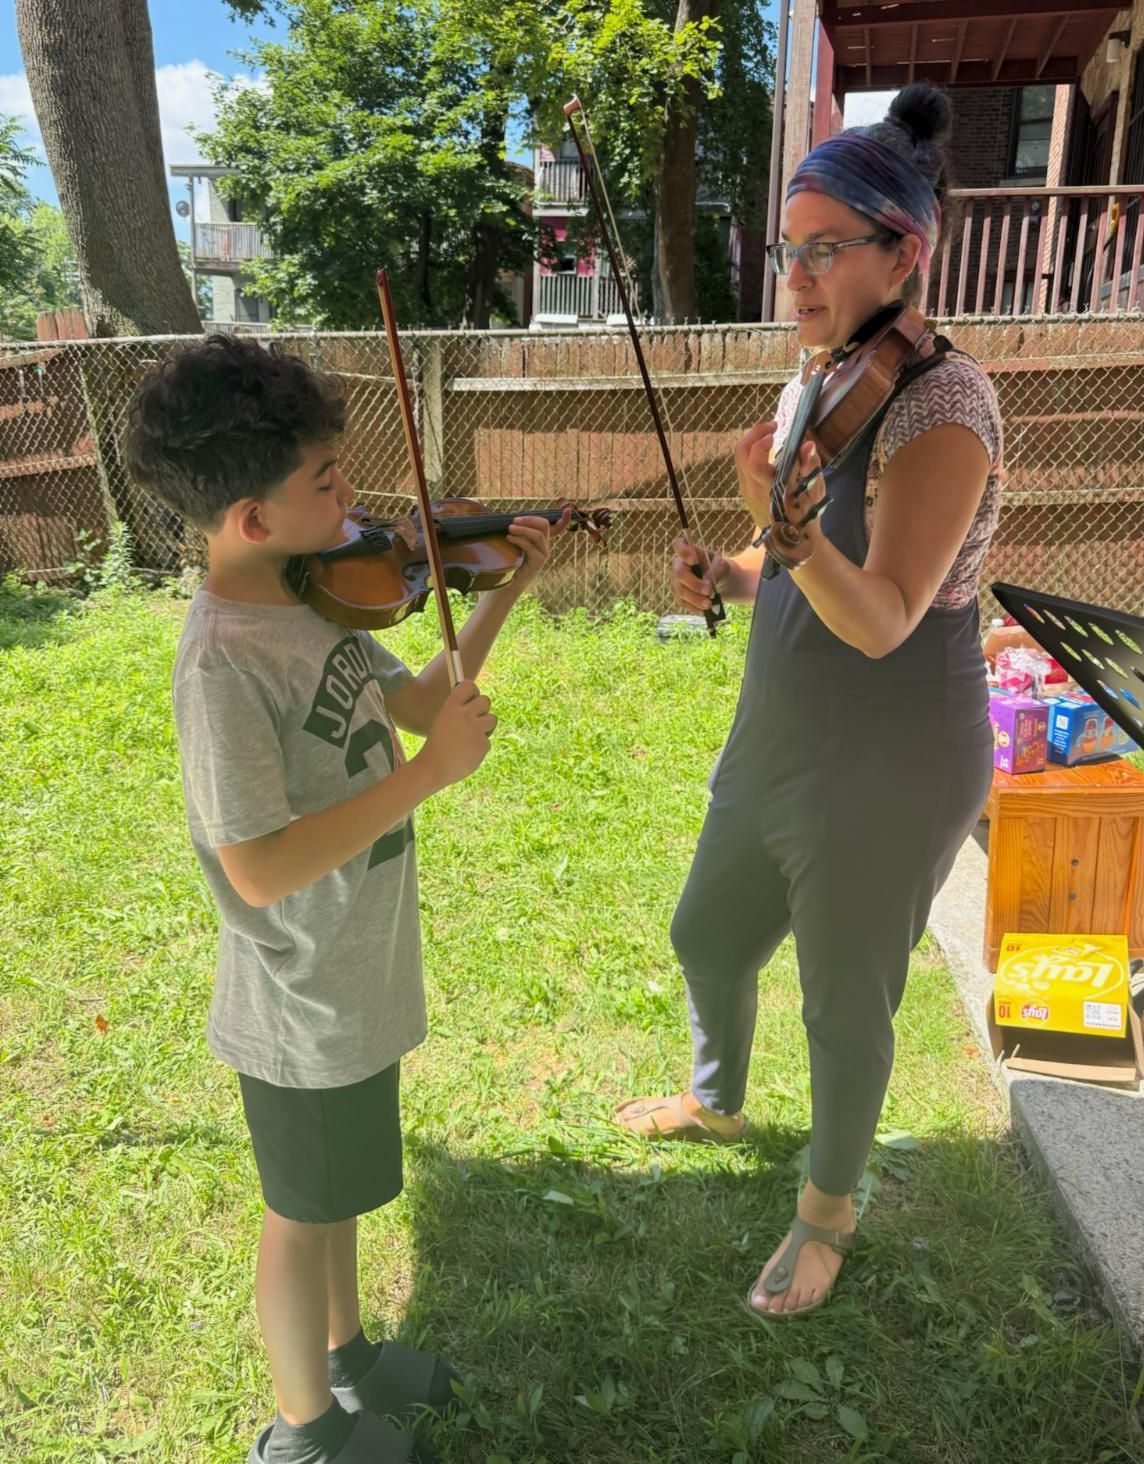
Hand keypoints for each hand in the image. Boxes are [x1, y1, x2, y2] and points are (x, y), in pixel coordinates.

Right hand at [419, 680, 496, 787]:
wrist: (434, 768)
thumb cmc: (436, 745)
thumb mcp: (442, 721)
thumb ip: (457, 711)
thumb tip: (473, 701)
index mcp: (451, 707)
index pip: (469, 686)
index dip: (473, 691)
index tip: (472, 697)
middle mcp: (465, 715)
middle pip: (486, 701)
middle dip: (482, 709)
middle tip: (475, 718)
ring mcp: (476, 730)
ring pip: (492, 719)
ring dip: (485, 727)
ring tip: (471, 737)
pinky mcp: (483, 744)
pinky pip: (487, 740)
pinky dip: (480, 746)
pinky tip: (468, 752)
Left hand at [505, 509, 570, 590]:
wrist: (510, 580)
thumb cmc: (512, 559)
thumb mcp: (516, 542)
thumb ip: (519, 531)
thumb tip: (512, 519)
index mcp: (542, 539)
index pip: (558, 527)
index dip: (565, 519)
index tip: (569, 509)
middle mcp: (546, 545)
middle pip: (545, 525)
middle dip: (529, 519)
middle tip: (514, 520)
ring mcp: (544, 554)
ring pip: (538, 535)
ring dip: (523, 529)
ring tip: (510, 528)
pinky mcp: (538, 562)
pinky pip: (530, 546)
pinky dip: (519, 540)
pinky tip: (509, 538)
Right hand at [671, 535, 729, 613]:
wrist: (718, 581)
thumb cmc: (718, 568)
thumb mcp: (722, 565)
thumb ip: (715, 570)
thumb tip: (706, 583)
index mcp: (688, 552)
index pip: (678, 545)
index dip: (683, 551)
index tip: (693, 560)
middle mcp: (678, 566)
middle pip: (679, 574)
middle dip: (694, 583)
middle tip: (709, 591)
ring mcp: (676, 582)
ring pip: (681, 591)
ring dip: (695, 599)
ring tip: (709, 604)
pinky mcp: (679, 596)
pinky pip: (683, 603)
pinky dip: (694, 608)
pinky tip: (704, 611)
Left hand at [734, 422, 824, 540]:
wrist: (792, 544)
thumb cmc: (807, 517)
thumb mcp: (815, 492)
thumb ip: (811, 466)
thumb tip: (808, 444)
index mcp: (768, 490)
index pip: (754, 463)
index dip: (760, 443)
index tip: (775, 432)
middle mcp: (752, 490)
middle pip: (740, 453)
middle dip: (754, 433)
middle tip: (772, 426)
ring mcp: (746, 492)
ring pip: (739, 459)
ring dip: (752, 441)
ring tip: (770, 434)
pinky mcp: (745, 492)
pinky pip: (742, 466)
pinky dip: (751, 452)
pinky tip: (766, 449)